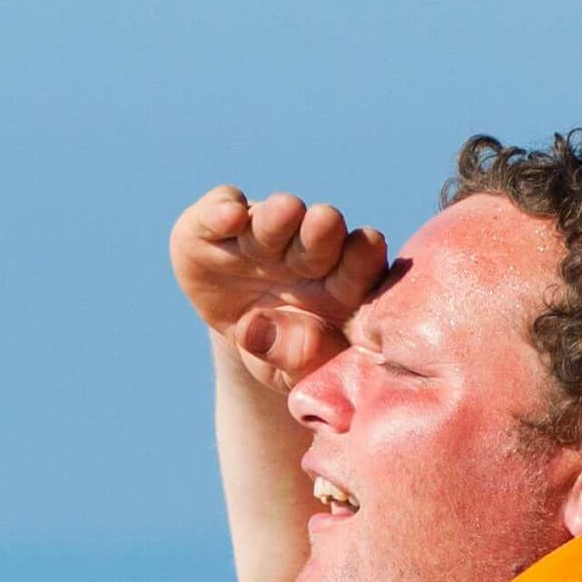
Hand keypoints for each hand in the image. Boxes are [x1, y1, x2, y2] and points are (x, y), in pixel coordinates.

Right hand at [169, 186, 386, 390]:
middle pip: (319, 235)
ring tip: (285, 212)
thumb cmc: (287, 354)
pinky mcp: (213, 227)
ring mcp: (261, 234)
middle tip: (326, 222)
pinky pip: (219, 209)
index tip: (368, 246)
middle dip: (322, 230)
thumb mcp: (293, 372)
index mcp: (343, 283)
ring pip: (272, 220)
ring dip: (277, 217)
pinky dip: (221, 210)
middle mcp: (305, 250)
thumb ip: (301, 360)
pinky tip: (229, 215)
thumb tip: (294, 334)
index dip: (363, 256)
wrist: (245, 337)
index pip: (361, 264)